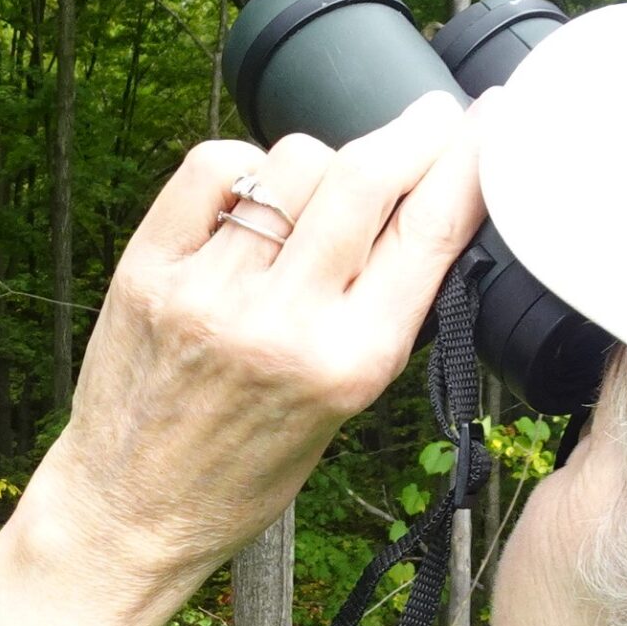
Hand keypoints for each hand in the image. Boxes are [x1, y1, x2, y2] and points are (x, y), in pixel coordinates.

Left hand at [0, 92, 482, 625]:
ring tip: (326, 187)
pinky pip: (214, 167)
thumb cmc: (248, 468)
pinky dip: (247, 163)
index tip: (492, 121)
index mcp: (352, 364)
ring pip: (295, 161)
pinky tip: (255, 191)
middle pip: (367, 177)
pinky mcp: (150, 268)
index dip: (471, 160)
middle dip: (415, 131)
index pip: (429, 232)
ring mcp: (211, 291)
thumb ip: (383, 310)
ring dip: (327, 157)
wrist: (134, 509)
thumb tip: (422, 205)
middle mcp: (284, 323)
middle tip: (432, 116)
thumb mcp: (347, 403)